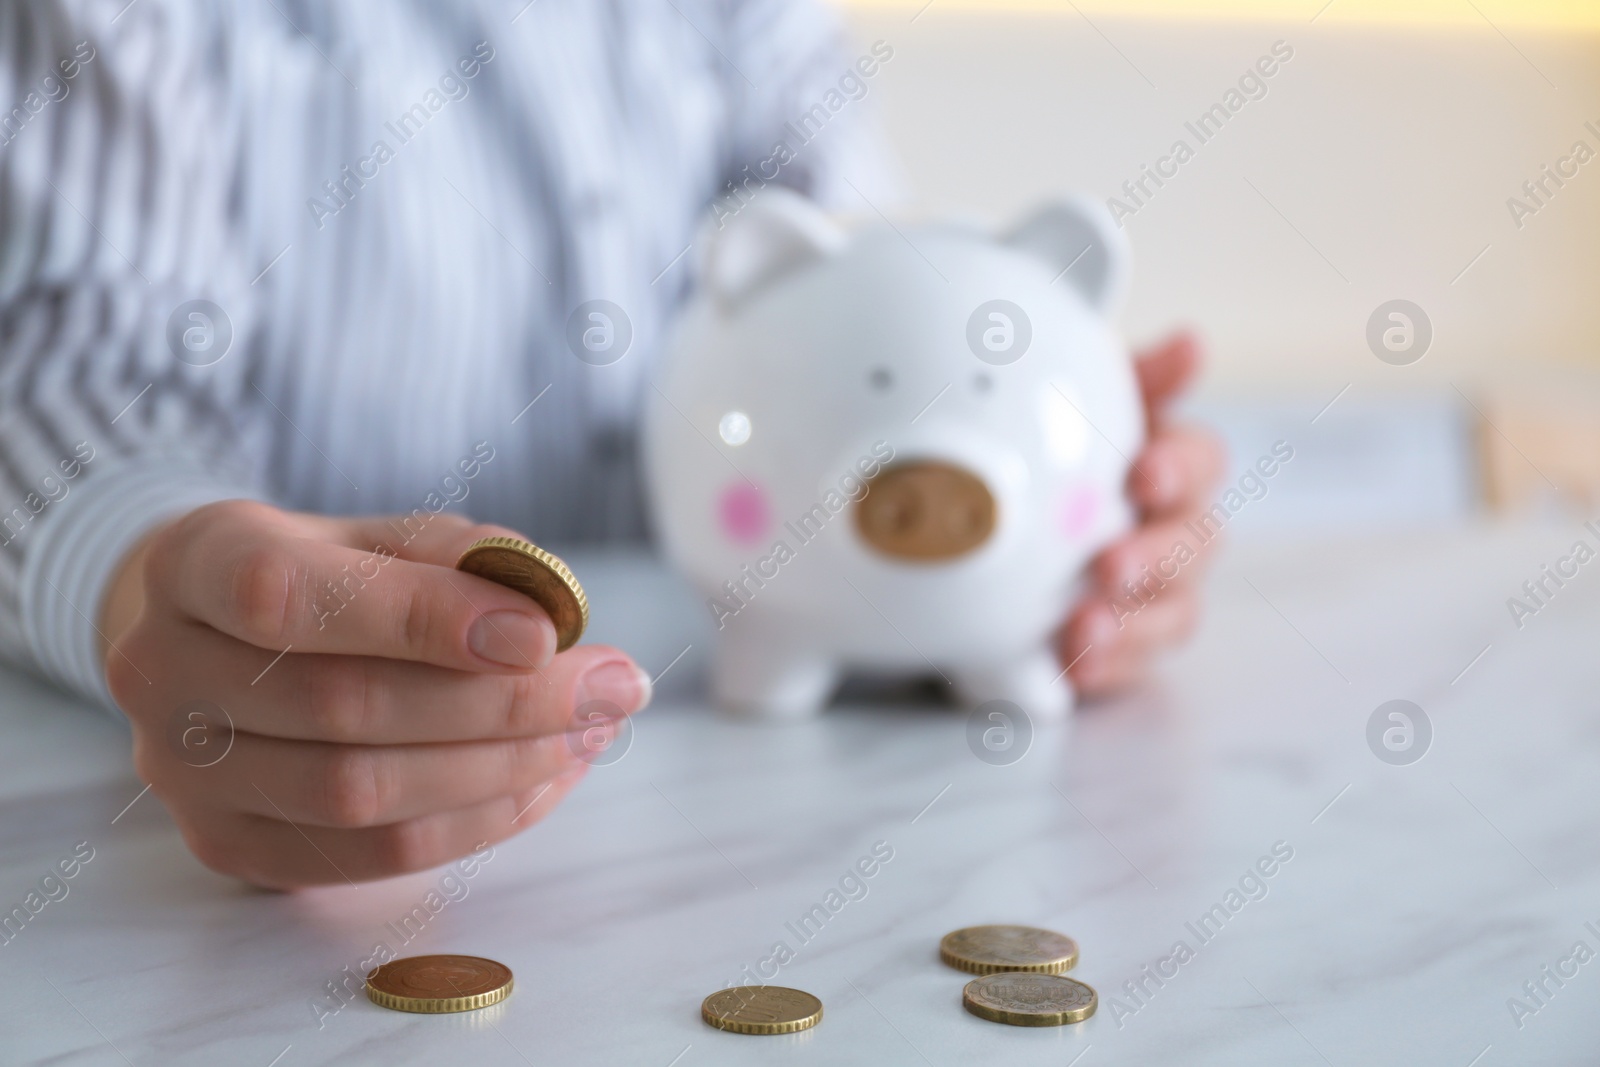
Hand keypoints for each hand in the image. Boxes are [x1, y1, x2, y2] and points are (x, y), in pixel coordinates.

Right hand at [101, 501, 650, 888]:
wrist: (215, 639)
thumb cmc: (322, 575)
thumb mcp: (376, 535)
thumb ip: (456, 557)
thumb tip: (550, 610)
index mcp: (193, 562)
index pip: (292, 597)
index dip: (422, 618)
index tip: (543, 633)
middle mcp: (160, 671)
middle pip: (344, 707)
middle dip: (502, 703)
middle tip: (613, 686)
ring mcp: (182, 774)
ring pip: (360, 794)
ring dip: (502, 769)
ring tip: (591, 731)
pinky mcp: (228, 845)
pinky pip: (371, 855)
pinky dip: (477, 821)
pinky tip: (544, 779)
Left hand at [1058, 332, 1225, 697]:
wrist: (989, 524)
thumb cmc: (1052, 456)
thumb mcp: (1076, 405)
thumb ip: (1131, 379)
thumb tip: (1191, 344)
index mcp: (1166, 465)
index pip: (1200, 461)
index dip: (1179, 466)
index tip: (1144, 473)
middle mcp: (1170, 530)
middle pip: (1196, 545)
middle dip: (1156, 556)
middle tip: (1110, 564)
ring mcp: (1150, 593)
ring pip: (1172, 613)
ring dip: (1134, 623)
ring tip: (1084, 628)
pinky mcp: (1120, 647)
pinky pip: (1129, 665)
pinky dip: (1106, 666)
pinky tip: (1072, 667)